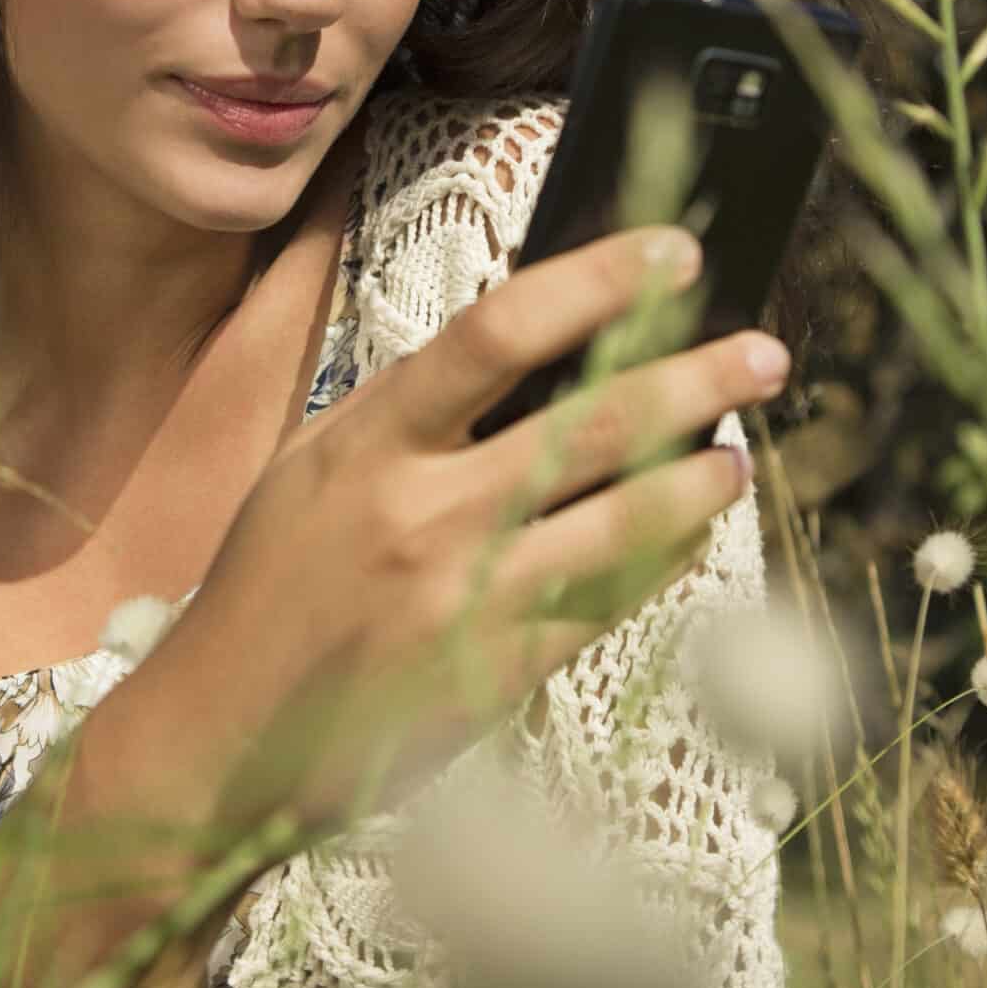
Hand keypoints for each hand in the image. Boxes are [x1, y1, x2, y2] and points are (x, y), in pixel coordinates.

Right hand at [145, 224, 786, 834]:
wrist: (222, 736)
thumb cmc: (270, 586)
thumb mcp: (315, 469)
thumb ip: (414, 414)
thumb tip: (537, 347)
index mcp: (369, 442)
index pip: (499, 331)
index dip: (597, 280)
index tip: (671, 252)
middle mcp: (424, 513)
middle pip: (593, 423)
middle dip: (696, 378)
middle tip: (764, 355)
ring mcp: (467, 599)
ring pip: (623, 521)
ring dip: (698, 481)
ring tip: (735, 458)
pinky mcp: (496, 676)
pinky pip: (607, 604)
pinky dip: (659, 562)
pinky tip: (685, 536)